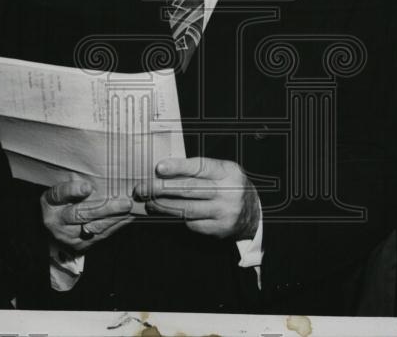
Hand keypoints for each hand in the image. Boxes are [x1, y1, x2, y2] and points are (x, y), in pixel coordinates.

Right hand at [40, 177, 132, 251]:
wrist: (57, 228)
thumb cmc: (64, 201)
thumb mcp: (63, 190)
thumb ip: (75, 183)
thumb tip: (97, 176)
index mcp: (49, 202)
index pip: (58, 194)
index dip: (72, 190)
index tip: (87, 187)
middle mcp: (56, 222)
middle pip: (80, 214)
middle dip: (105, 208)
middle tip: (124, 202)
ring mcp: (68, 237)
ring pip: (94, 227)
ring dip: (115, 217)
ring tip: (129, 208)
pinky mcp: (81, 246)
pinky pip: (101, 235)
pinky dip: (116, 225)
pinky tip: (127, 216)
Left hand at [133, 157, 260, 239]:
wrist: (253, 213)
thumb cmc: (230, 186)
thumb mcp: (222, 171)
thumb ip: (200, 169)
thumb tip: (165, 170)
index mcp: (228, 172)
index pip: (200, 167)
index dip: (178, 167)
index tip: (159, 167)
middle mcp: (228, 192)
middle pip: (189, 189)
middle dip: (162, 188)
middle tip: (142, 187)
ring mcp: (224, 212)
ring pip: (187, 209)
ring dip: (163, 205)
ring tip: (148, 201)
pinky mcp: (218, 229)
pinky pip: (191, 223)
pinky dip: (176, 217)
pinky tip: (164, 212)